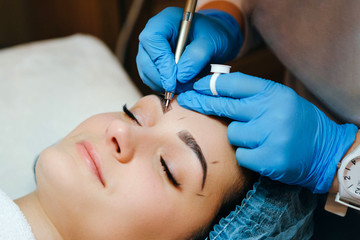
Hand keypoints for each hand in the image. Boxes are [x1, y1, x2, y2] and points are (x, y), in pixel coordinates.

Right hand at [136, 7, 241, 92]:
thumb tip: (180, 76)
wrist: (213, 40)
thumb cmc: (213, 35)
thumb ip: (197, 56)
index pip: (152, 40)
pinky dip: (164, 86)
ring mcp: (150, 50)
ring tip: (186, 86)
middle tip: (181, 88)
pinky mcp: (153, 64)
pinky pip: (151, 79)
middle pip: (145, 59)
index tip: (174, 80)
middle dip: (161, 78)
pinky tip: (181, 86)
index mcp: (165, 21)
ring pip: (146, 72)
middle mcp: (153, 34)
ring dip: (163, 85)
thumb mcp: (211, 42)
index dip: (161, 62)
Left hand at [177, 72, 357, 192]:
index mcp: (274, 93)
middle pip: (225, 106)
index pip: (234, 84)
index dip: (210, 84)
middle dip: (202, 102)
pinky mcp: (268, 158)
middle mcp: (272, 111)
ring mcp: (270, 135)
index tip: (195, 86)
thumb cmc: (298, 123)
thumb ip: (253, 95)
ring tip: (261, 138)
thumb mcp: (280, 100)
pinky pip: (241, 154)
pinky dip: (247, 155)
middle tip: (185, 99)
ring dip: (240, 137)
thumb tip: (217, 87)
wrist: (325, 152)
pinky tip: (264, 153)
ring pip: (232, 134)